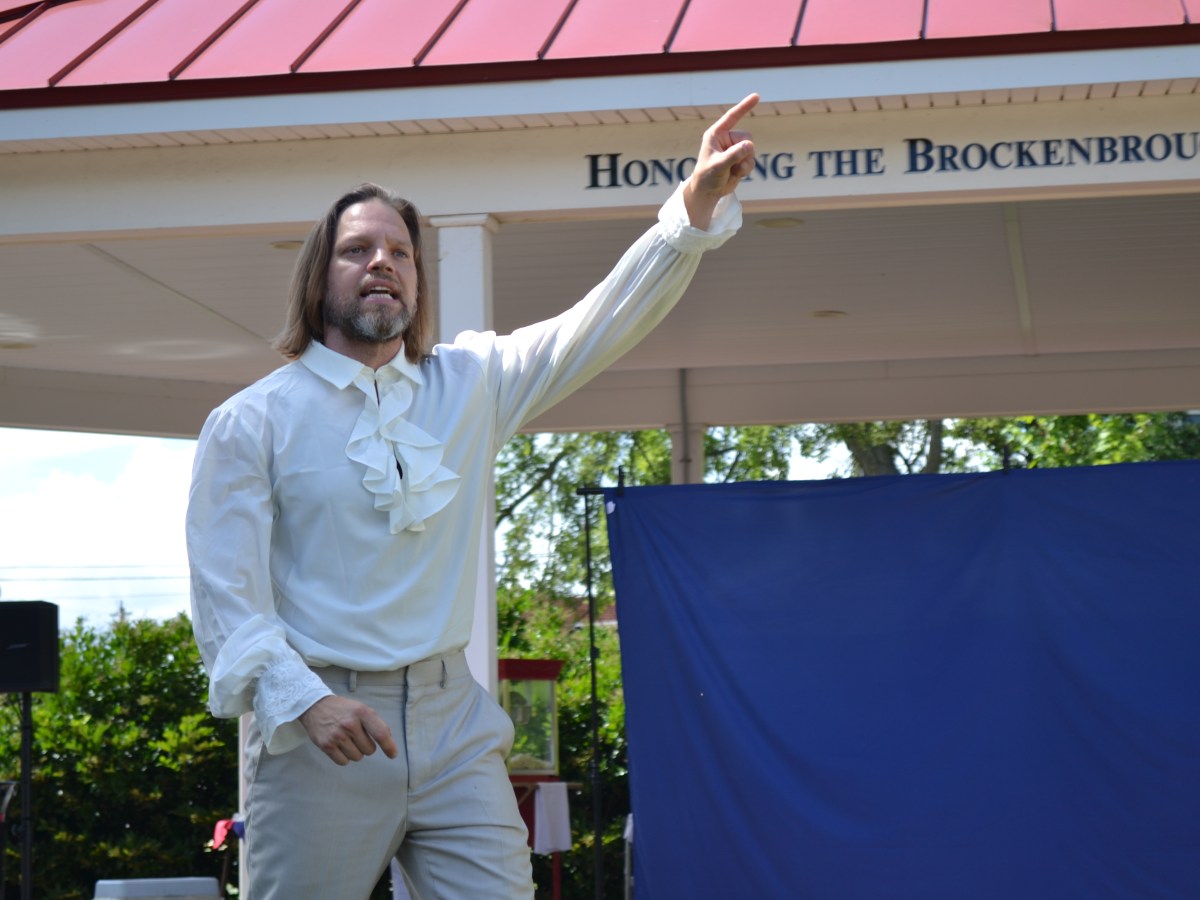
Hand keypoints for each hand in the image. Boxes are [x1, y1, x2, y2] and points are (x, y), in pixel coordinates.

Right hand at [299, 695, 398, 765]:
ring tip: (347, 740)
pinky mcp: (326, 745)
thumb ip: (375, 723)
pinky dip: (344, 757)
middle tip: (357, 737)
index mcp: (362, 712)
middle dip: (366, 746)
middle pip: (369, 750)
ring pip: (357, 757)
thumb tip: (388, 741)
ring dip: (355, 752)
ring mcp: (337, 736)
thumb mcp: (361, 708)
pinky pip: (343, 762)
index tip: (393, 754)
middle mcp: (350, 724)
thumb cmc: (343, 710)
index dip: (389, 746)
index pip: (380, 733)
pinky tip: (339, 746)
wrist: (316, 707)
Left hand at [683, 93, 759, 229]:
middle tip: (731, 164)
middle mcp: (726, 139)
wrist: (708, 192)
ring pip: (752, 150)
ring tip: (732, 170)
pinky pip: (752, 161)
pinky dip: (746, 169)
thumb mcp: (719, 165)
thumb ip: (734, 154)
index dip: (744, 106)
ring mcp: (734, 149)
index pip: (732, 117)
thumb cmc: (707, 176)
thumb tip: (750, 145)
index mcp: (716, 134)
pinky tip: (735, 174)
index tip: (756, 96)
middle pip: (747, 138)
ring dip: (744, 163)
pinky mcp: (740, 160)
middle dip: (743, 152)